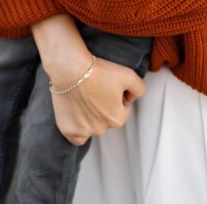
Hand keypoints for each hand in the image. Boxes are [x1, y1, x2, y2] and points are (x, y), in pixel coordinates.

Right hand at [30, 14, 144, 144]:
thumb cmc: (97, 71)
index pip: (122, 111)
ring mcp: (83, 131)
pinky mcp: (67, 129)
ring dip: (90, 118)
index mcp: (117, 119)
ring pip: (92, 128)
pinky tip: (76, 118)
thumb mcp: (128, 75)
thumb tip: (132, 98)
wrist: (69, 68)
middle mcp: (101, 129)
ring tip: (83, 99)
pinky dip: (78, 130)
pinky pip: (76, 138)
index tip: (107, 87)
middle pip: (106, 120)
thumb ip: (139, 89)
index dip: (117, 97)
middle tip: (94, 91)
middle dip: (103, 108)